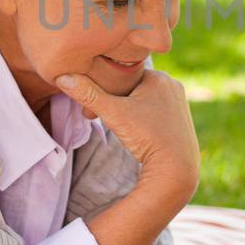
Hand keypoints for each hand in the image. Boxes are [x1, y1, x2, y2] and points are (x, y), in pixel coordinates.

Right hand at [56, 69, 198, 199]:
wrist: (175, 169)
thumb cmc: (146, 139)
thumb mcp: (113, 114)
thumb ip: (88, 94)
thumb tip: (63, 77)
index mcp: (158, 77)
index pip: (123, 75)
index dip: (106, 89)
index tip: (97, 107)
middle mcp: (172, 85)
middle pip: (133, 86)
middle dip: (118, 100)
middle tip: (109, 119)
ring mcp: (179, 102)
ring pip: (144, 99)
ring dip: (130, 110)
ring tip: (127, 128)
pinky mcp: (181, 118)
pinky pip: (155, 110)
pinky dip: (143, 118)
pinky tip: (140, 132)